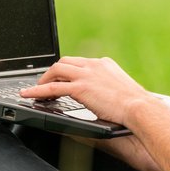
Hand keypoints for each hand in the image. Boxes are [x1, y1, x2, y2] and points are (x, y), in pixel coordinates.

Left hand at [20, 55, 164, 126]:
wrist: (140, 108)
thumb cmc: (136, 106)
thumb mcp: (122, 92)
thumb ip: (110, 90)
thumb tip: (106, 100)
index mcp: (105, 64)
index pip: (81, 62)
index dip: (69, 70)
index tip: (63, 78)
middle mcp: (94, 65)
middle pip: (65, 62)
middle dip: (53, 72)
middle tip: (46, 83)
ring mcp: (86, 75)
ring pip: (56, 70)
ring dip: (44, 79)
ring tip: (36, 89)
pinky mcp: (80, 88)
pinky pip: (52, 88)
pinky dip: (37, 91)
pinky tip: (28, 95)